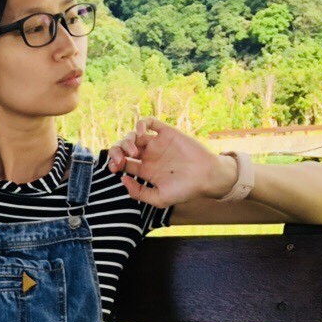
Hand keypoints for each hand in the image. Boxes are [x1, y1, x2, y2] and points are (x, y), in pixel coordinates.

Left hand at [107, 117, 234, 205]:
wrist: (206, 177)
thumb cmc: (185, 190)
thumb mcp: (159, 199)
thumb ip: (138, 192)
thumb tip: (122, 179)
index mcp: (145, 171)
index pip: (123, 163)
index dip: (114, 163)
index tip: (114, 168)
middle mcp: (149, 156)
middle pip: (124, 147)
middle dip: (117, 151)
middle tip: (121, 159)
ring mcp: (158, 144)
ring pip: (133, 135)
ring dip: (127, 140)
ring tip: (134, 151)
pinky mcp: (167, 133)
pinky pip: (150, 123)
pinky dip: (140, 124)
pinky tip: (140, 133)